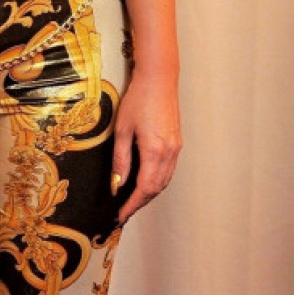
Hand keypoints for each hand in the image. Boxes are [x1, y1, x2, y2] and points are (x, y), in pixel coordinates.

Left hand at [112, 72, 181, 225]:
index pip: (143, 188)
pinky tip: (145, 182)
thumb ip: (120, 159)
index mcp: (154, 151)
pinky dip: (157, 182)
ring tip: (132, 201)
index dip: (132, 204)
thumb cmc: (138, 100)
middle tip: (124, 211)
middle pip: (156, 188)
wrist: (158, 80)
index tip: (121, 215)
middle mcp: (169, 153)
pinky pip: (168, 170)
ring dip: (149, 194)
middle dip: (140, 203)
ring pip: (164, 181)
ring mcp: (176, 148)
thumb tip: (117, 184)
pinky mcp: (177, 142)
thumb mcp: (122, 130)